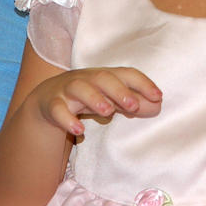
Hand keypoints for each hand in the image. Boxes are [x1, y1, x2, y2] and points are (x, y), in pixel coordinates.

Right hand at [31, 67, 162, 134]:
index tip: (158, 96)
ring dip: (94, 98)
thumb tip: (158, 105)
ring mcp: (67, 90)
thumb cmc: (88, 97)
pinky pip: (57, 110)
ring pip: (79, 88)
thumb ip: (134, 103)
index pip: (126, 74)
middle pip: (103, 78)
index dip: (142, 83)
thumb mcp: (111, 99)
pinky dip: (67, 119)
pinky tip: (79, 131)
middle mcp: (87, 79)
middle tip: (134, 105)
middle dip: (119, 90)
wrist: (47, 100)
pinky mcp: (52, 105)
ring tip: (108, 112)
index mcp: (105, 76)